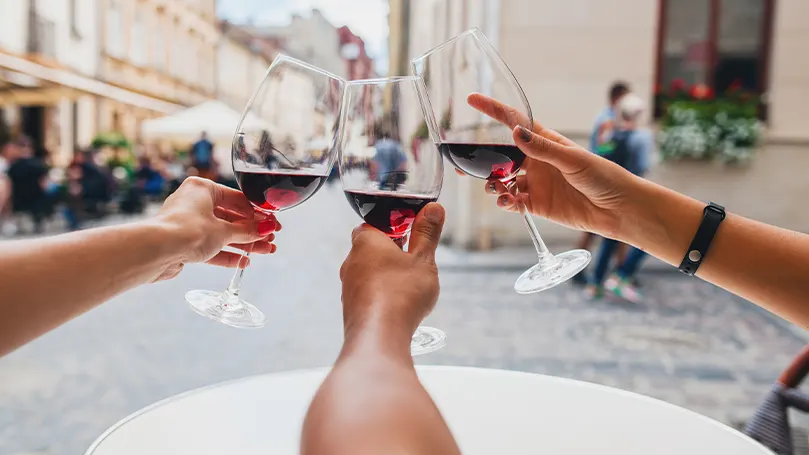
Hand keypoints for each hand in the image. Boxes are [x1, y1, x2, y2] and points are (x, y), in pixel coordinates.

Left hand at [151, 177, 280, 280]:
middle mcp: (194, 203)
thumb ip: (247, 231)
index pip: (237, 199)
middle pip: (231, 218)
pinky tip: (244, 261)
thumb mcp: (224, 231)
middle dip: (252, 231)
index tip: (272, 223)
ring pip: (222, 234)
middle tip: (270, 239)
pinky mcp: (184, 243)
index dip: (258, 213)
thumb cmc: (187, 231)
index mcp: (202, 189)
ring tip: (264, 251)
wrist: (155, 251)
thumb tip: (266, 229)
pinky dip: (227, 253)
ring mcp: (188, 224)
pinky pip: (211, 247)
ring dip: (244, 243)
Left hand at [339, 203, 444, 337]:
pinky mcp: (351, 307)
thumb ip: (428, 233)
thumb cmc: (401, 294)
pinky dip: (382, 295)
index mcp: (366, 241)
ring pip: (370, 272)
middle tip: (414, 260)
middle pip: (372, 248)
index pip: (375, 224)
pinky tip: (398, 305)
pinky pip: (368, 293)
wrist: (379, 336)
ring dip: (387, 275)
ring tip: (409, 285)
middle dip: (392, 252)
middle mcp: (351, 261)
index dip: (394, 227)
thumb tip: (433, 209)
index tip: (412, 234)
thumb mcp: (423, 259)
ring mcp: (348, 285)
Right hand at [467, 93, 640, 238]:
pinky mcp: (537, 205)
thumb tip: (515, 131)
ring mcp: (535, 183)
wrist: (619, 209)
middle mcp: (537, 161)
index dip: (492, 110)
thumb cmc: (604, 177)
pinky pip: (512, 202)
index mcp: (546, 142)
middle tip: (462, 166)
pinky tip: (506, 202)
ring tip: (495, 189)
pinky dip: (504, 203)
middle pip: (501, 156)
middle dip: (481, 160)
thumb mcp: (573, 160)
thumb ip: (543, 148)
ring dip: (493, 185)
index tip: (472, 100)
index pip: (514, 121)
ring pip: (502, 181)